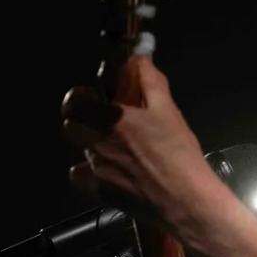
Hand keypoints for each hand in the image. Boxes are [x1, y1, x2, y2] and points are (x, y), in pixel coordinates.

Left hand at [60, 55, 207, 224]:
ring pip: (81, 151)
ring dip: (94, 147)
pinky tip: (110, 173)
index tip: (93, 98)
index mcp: (112, 119)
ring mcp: (96, 169)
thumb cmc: (179, 153)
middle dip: (83, 121)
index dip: (79, 98)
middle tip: (105, 124)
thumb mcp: (168, 111)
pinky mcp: (100, 192)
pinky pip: (82, 178)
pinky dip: (90, 174)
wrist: (185, 199)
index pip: (74, 102)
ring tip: (119, 152)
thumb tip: (139, 57)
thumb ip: (150, 81)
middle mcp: (97, 143)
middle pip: (71, 126)